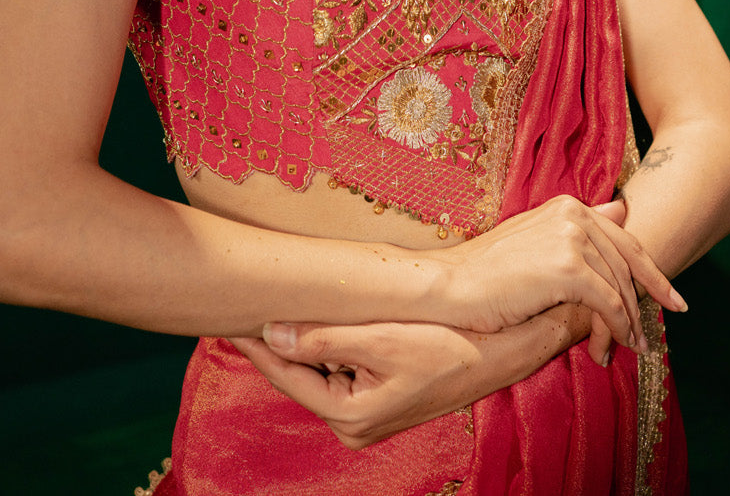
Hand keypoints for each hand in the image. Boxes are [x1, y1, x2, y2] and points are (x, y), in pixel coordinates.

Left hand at [230, 314, 584, 448]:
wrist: (501, 353)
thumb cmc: (448, 346)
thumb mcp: (382, 339)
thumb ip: (324, 338)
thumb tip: (271, 333)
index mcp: (350, 415)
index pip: (288, 375)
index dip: (256, 346)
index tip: (228, 321)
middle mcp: (354, 423)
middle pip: (300, 374)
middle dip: (275, 341)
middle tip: (242, 306)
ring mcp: (367, 412)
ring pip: (320, 368)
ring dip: (302, 339)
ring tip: (270, 305)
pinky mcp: (380, 397)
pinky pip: (340, 366)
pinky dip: (327, 343)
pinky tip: (313, 317)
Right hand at [437, 195, 685, 348]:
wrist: (453, 285)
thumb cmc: (490, 270)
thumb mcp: (539, 241)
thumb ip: (580, 227)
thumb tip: (622, 208)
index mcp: (569, 205)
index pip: (625, 242)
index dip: (652, 274)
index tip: (673, 300)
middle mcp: (574, 214)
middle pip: (628, 266)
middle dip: (643, 305)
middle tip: (649, 339)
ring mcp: (572, 238)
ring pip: (619, 288)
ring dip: (627, 324)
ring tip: (631, 350)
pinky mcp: (569, 267)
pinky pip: (608, 304)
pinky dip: (616, 328)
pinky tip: (612, 348)